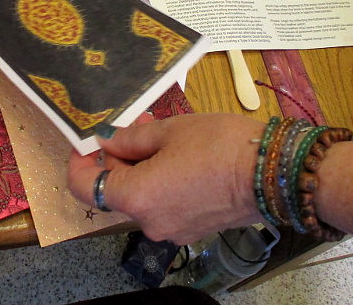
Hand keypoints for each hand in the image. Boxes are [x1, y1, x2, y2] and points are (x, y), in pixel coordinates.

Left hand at [67, 113, 265, 244]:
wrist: (273, 172)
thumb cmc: (219, 145)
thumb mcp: (169, 130)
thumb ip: (130, 139)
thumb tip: (107, 142)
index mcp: (136, 197)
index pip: (84, 187)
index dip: (78, 163)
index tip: (86, 143)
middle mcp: (149, 222)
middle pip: (116, 189)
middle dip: (119, 156)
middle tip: (137, 123)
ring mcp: (172, 229)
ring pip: (142, 195)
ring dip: (143, 166)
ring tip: (162, 133)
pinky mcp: (193, 228)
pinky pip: (164, 203)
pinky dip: (162, 181)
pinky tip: (180, 155)